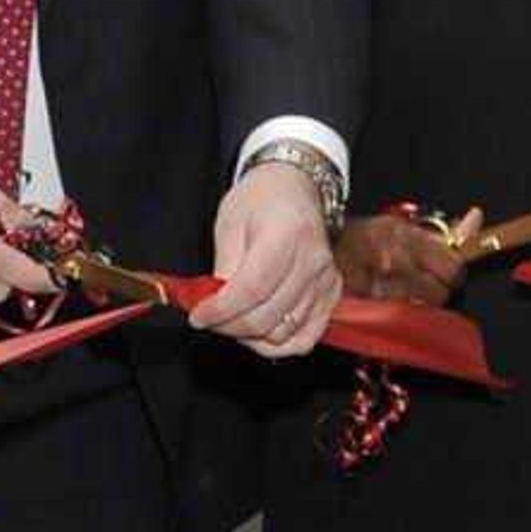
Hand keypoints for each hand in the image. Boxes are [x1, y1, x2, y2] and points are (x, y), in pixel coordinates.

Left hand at [194, 161, 338, 358]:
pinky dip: (278, 343)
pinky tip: (260, 329)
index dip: (220, 311)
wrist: (294, 188)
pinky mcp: (331, 295)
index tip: (198, 316)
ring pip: (284, 334)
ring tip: (234, 319)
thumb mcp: (229, 225)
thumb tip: (212, 307)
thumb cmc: (260, 201)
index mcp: (286, 235)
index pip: (251, 290)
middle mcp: (312, 262)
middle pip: (267, 317)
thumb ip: (223, 270)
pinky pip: (304, 338)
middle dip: (230, 326)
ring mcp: (326, 281)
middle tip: (210, 318)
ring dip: (251, 336)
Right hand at [333, 209, 469, 307]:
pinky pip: (397, 319)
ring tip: (405, 292)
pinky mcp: (365, 306)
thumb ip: (444, 229)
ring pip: (420, 310)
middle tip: (424, 283)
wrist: (326, 246)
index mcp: (407, 239)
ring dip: (417, 305)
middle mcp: (395, 264)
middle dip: (436, 291)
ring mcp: (378, 288)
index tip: (447, 273)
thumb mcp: (407, 226)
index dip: (453, 273)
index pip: (453, 269)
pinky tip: (391, 301)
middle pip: (439, 294)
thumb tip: (476, 218)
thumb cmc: (370, 236)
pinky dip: (399, 314)